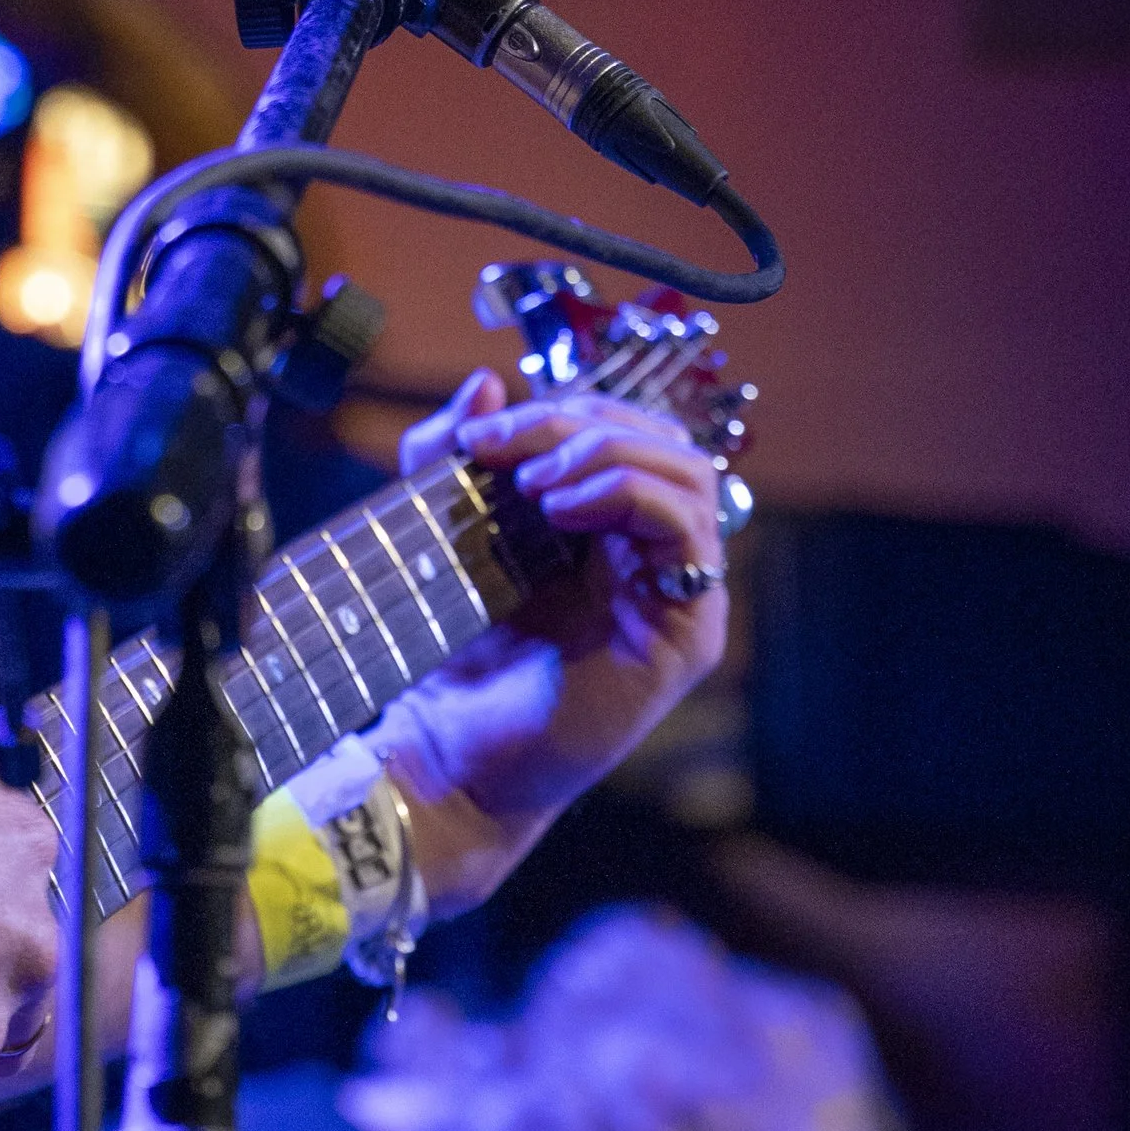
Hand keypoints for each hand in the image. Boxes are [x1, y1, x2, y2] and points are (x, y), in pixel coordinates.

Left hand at [374, 367, 726, 912]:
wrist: (449, 750)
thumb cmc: (449, 649)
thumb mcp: (440, 529)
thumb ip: (451, 456)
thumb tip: (485, 381)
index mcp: (612, 530)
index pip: (626, 434)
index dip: (559, 413)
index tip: (479, 432)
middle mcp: (659, 558)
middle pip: (662, 443)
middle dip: (580, 424)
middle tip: (507, 449)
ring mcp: (681, 596)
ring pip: (688, 474)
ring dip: (607, 455)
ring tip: (536, 486)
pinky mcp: (686, 634)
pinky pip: (689, 532)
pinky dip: (627, 495)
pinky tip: (561, 511)